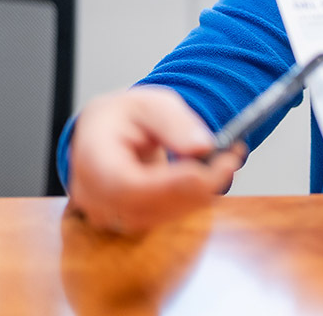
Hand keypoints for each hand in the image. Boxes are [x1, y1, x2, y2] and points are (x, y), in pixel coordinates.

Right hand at [66, 86, 244, 234]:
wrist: (108, 131)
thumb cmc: (126, 116)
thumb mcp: (153, 103)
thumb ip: (175, 123)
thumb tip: (203, 146)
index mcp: (92, 156)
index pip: (124, 185)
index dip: (167, 185)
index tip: (205, 171)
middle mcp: (92, 192)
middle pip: (144, 207)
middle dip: (194, 189)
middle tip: (231, 161)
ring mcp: (105, 211)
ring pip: (156, 218)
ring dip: (196, 196)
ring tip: (225, 163)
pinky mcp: (124, 220)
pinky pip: (160, 220)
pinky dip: (189, 202)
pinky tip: (208, 179)